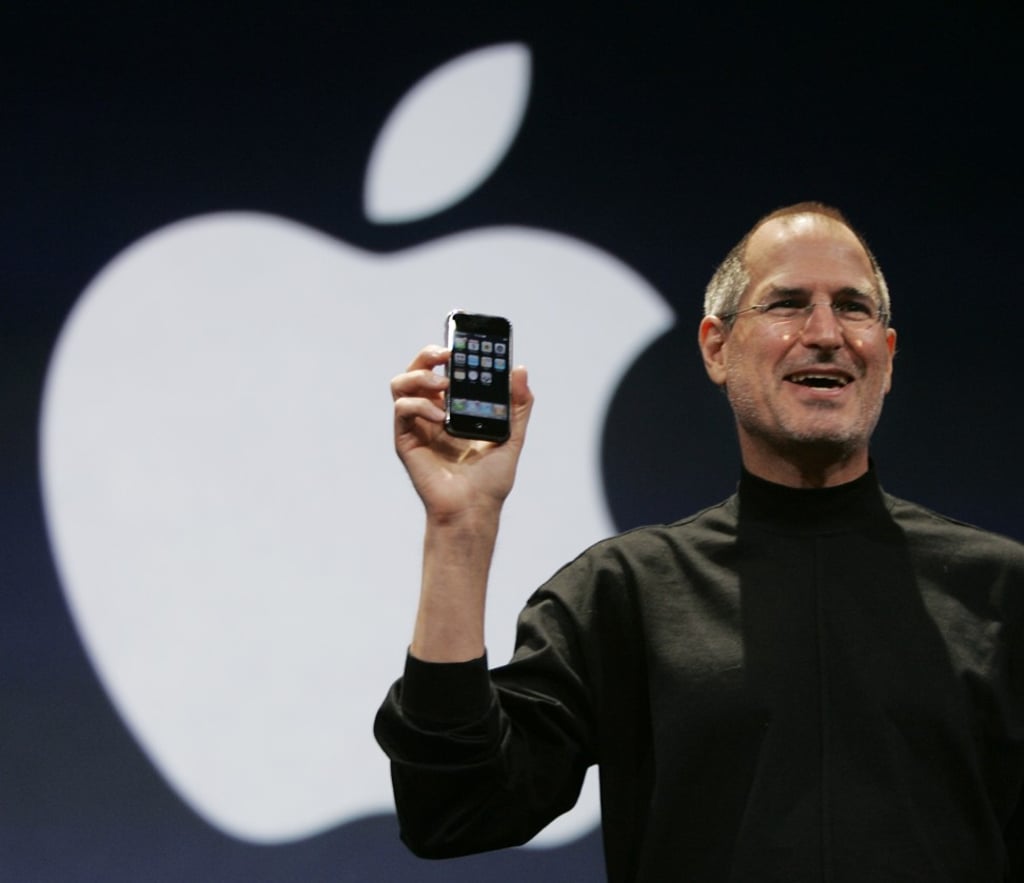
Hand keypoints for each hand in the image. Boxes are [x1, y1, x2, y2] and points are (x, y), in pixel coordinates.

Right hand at [391, 345, 533, 522]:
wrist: (474, 510)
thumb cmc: (490, 480)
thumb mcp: (512, 436)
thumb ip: (518, 405)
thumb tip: (520, 370)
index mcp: (453, 409)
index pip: (444, 370)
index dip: (448, 351)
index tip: (463, 339)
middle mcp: (431, 413)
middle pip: (418, 369)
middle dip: (429, 354)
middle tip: (448, 354)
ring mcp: (417, 426)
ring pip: (401, 383)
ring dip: (420, 376)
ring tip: (442, 386)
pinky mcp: (406, 440)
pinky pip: (402, 409)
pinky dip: (418, 405)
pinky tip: (439, 416)